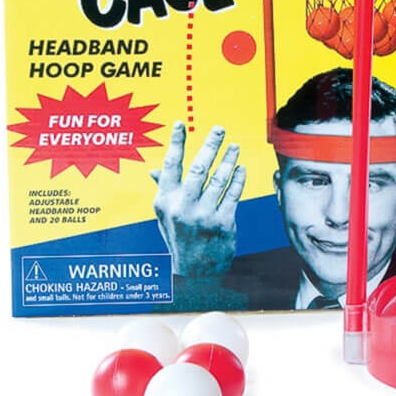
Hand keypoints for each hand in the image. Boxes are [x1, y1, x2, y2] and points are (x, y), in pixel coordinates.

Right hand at [151, 122, 245, 279]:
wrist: (195, 272)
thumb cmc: (180, 237)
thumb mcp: (165, 216)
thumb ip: (164, 191)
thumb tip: (154, 170)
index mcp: (165, 201)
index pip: (170, 166)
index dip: (176, 143)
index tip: (180, 123)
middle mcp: (182, 207)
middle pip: (198, 169)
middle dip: (210, 145)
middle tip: (219, 129)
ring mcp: (203, 216)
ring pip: (219, 180)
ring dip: (229, 160)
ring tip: (235, 146)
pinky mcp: (223, 224)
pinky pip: (233, 195)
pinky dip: (238, 179)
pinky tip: (240, 169)